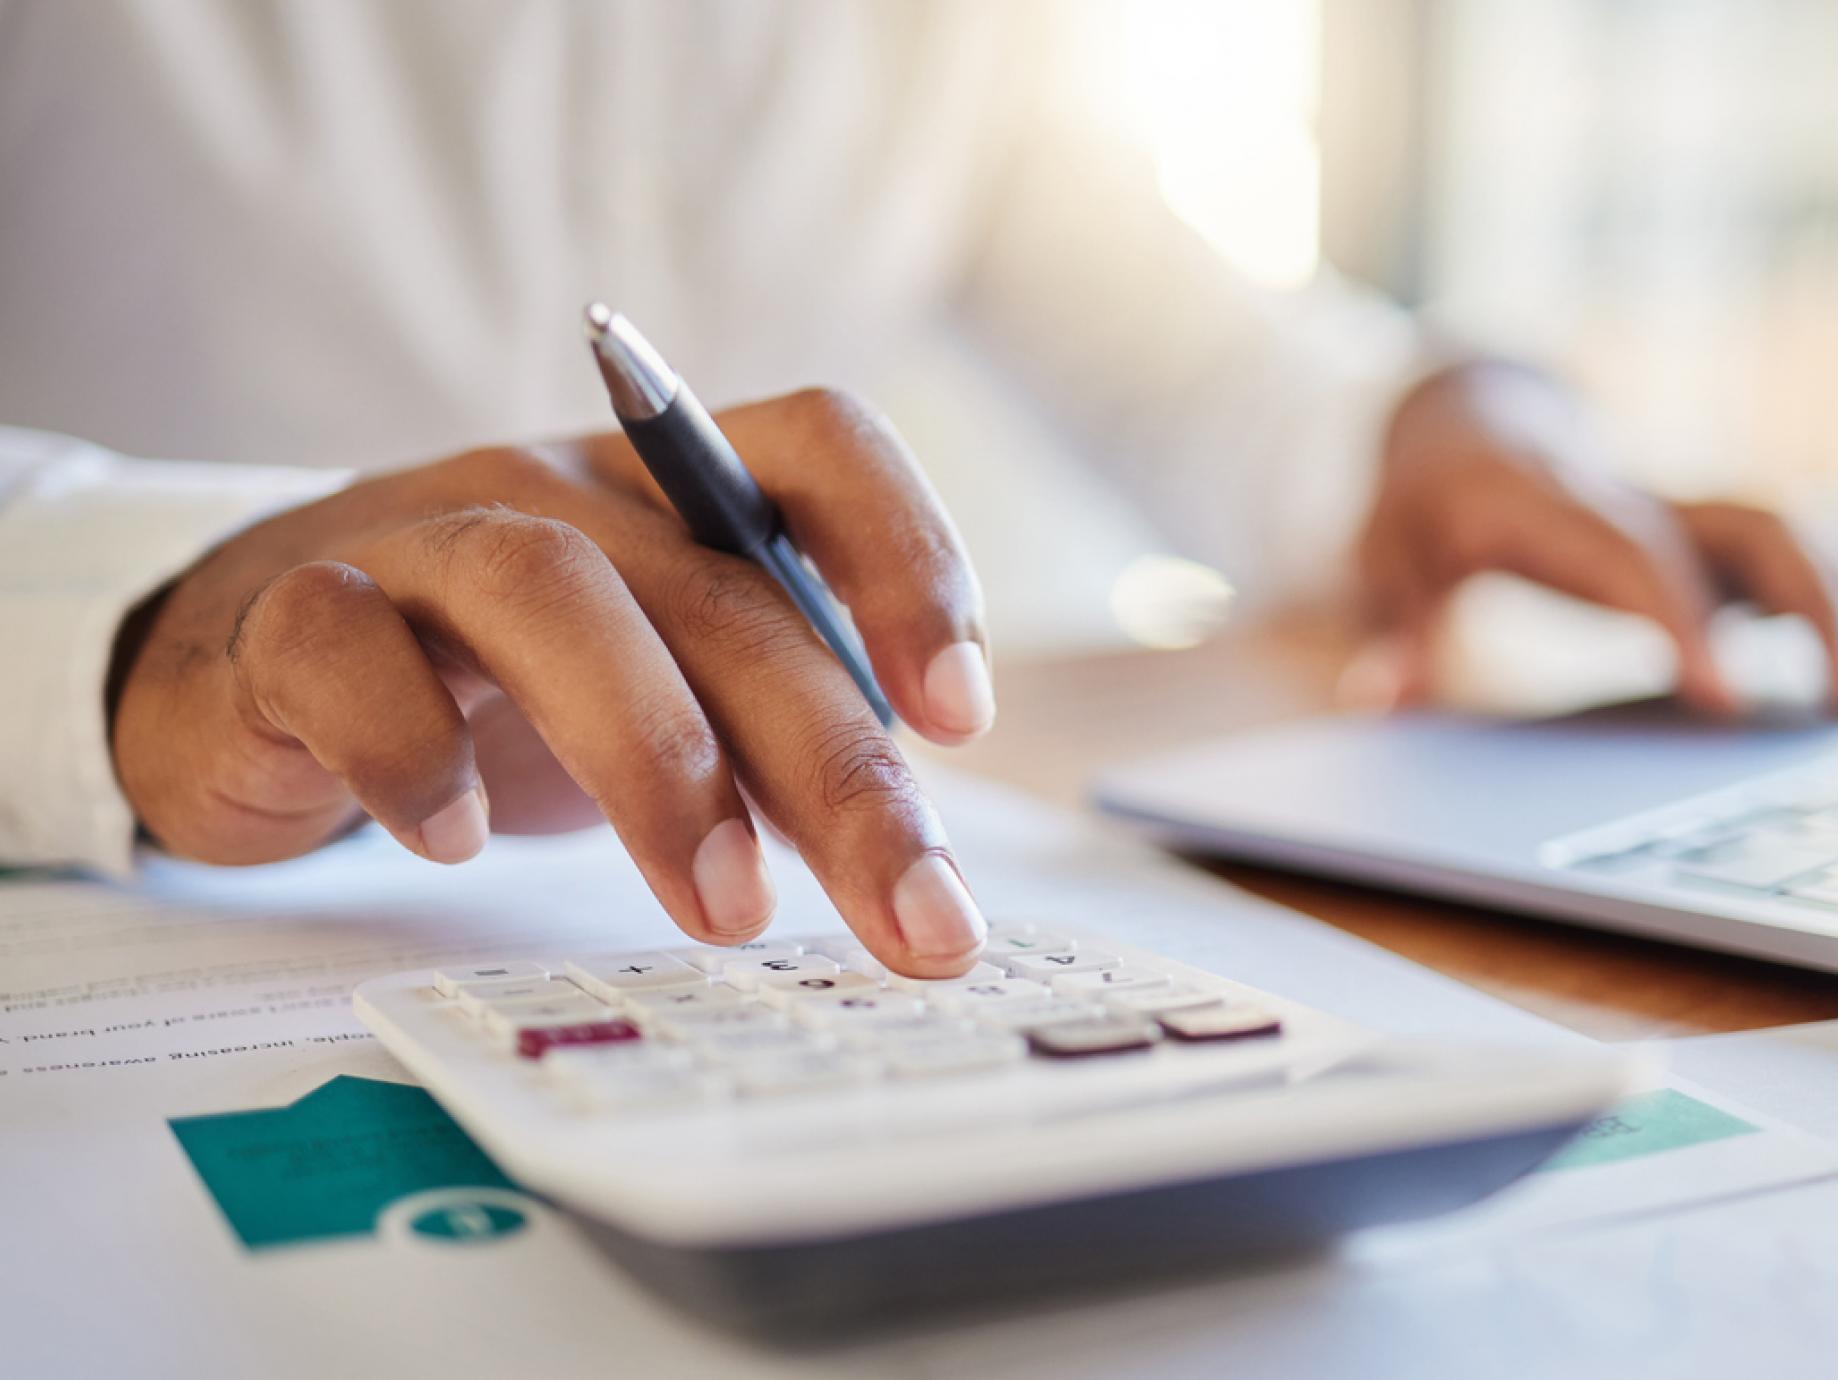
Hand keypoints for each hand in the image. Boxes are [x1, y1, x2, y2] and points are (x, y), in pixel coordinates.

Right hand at [107, 389, 996, 976]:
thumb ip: (776, 749)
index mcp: (677, 493)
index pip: (820, 448)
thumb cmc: (501, 691)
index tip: (960, 718)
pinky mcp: (287, 615)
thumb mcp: (665, 699)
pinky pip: (344, 650)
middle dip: (834, 763)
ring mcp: (421, 536)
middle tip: (912, 914)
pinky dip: (412, 749)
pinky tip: (455, 841)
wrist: (254, 666)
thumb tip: (916, 873)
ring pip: (548, 592)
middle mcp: (563, 491)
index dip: (909, 556)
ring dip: (654, 755)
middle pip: (720, 590)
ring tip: (725, 907)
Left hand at [1352, 362, 1837, 715]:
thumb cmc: (1422, 504)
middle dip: (1817, 610)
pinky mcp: (1705, 529)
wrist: (1463, 422)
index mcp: (1555, 502)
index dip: (1686, 618)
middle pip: (1750, 529)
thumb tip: (1376, 700)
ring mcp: (1682, 505)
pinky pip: (1797, 552)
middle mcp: (1637, 494)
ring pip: (1791, 536)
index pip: (1636, 554)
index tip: (1728, 699)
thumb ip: (1393, 627)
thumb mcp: (1384, 559)